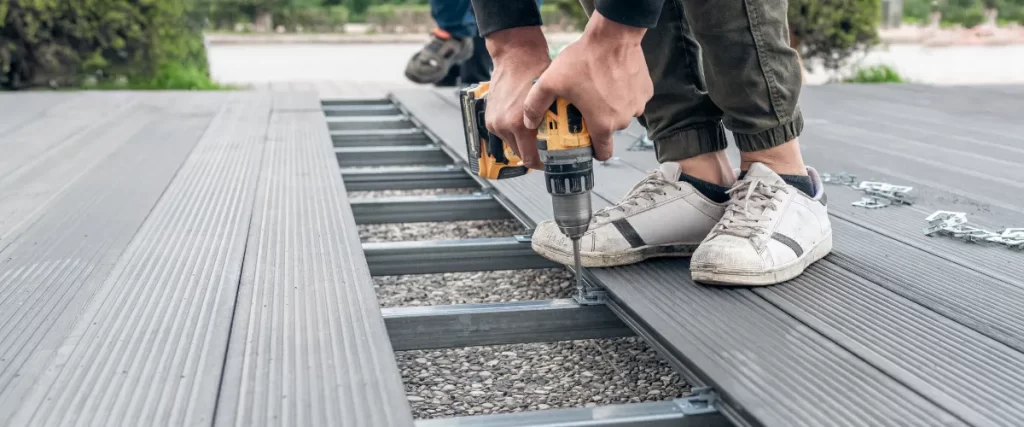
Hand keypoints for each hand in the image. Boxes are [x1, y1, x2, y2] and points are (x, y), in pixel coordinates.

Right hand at [482, 26, 551, 168]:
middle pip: (521, 155)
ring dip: (524, 142)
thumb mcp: (551, 100)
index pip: (531, 159)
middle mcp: (504, 126)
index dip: (544, 164)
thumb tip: (566, 141)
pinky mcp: (490, 118)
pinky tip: (526, 123)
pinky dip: (515, 132)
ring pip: (513, 144)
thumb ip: (554, 124)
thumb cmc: (535, 71)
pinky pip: (504, 134)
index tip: (552, 163)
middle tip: (549, 149)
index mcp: (519, 125)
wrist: (515, 55)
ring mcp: (494, 123)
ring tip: (538, 134)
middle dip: (535, 153)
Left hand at [522, 11, 651, 161]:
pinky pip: (633, 99)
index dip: (593, 151)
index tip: (585, 142)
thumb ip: (535, 105)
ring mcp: (637, 105)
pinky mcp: (646, 91)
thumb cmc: (584, 60)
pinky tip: (612, 80)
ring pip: (622, 114)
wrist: (613, 35)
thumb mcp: (550, 82)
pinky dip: (624, 94)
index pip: (603, 154)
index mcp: (603, 124)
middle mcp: (623, 120)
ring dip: (612, 107)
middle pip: (610, 130)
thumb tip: (529, 123)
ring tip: (598, 89)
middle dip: (599, 122)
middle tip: (585, 106)